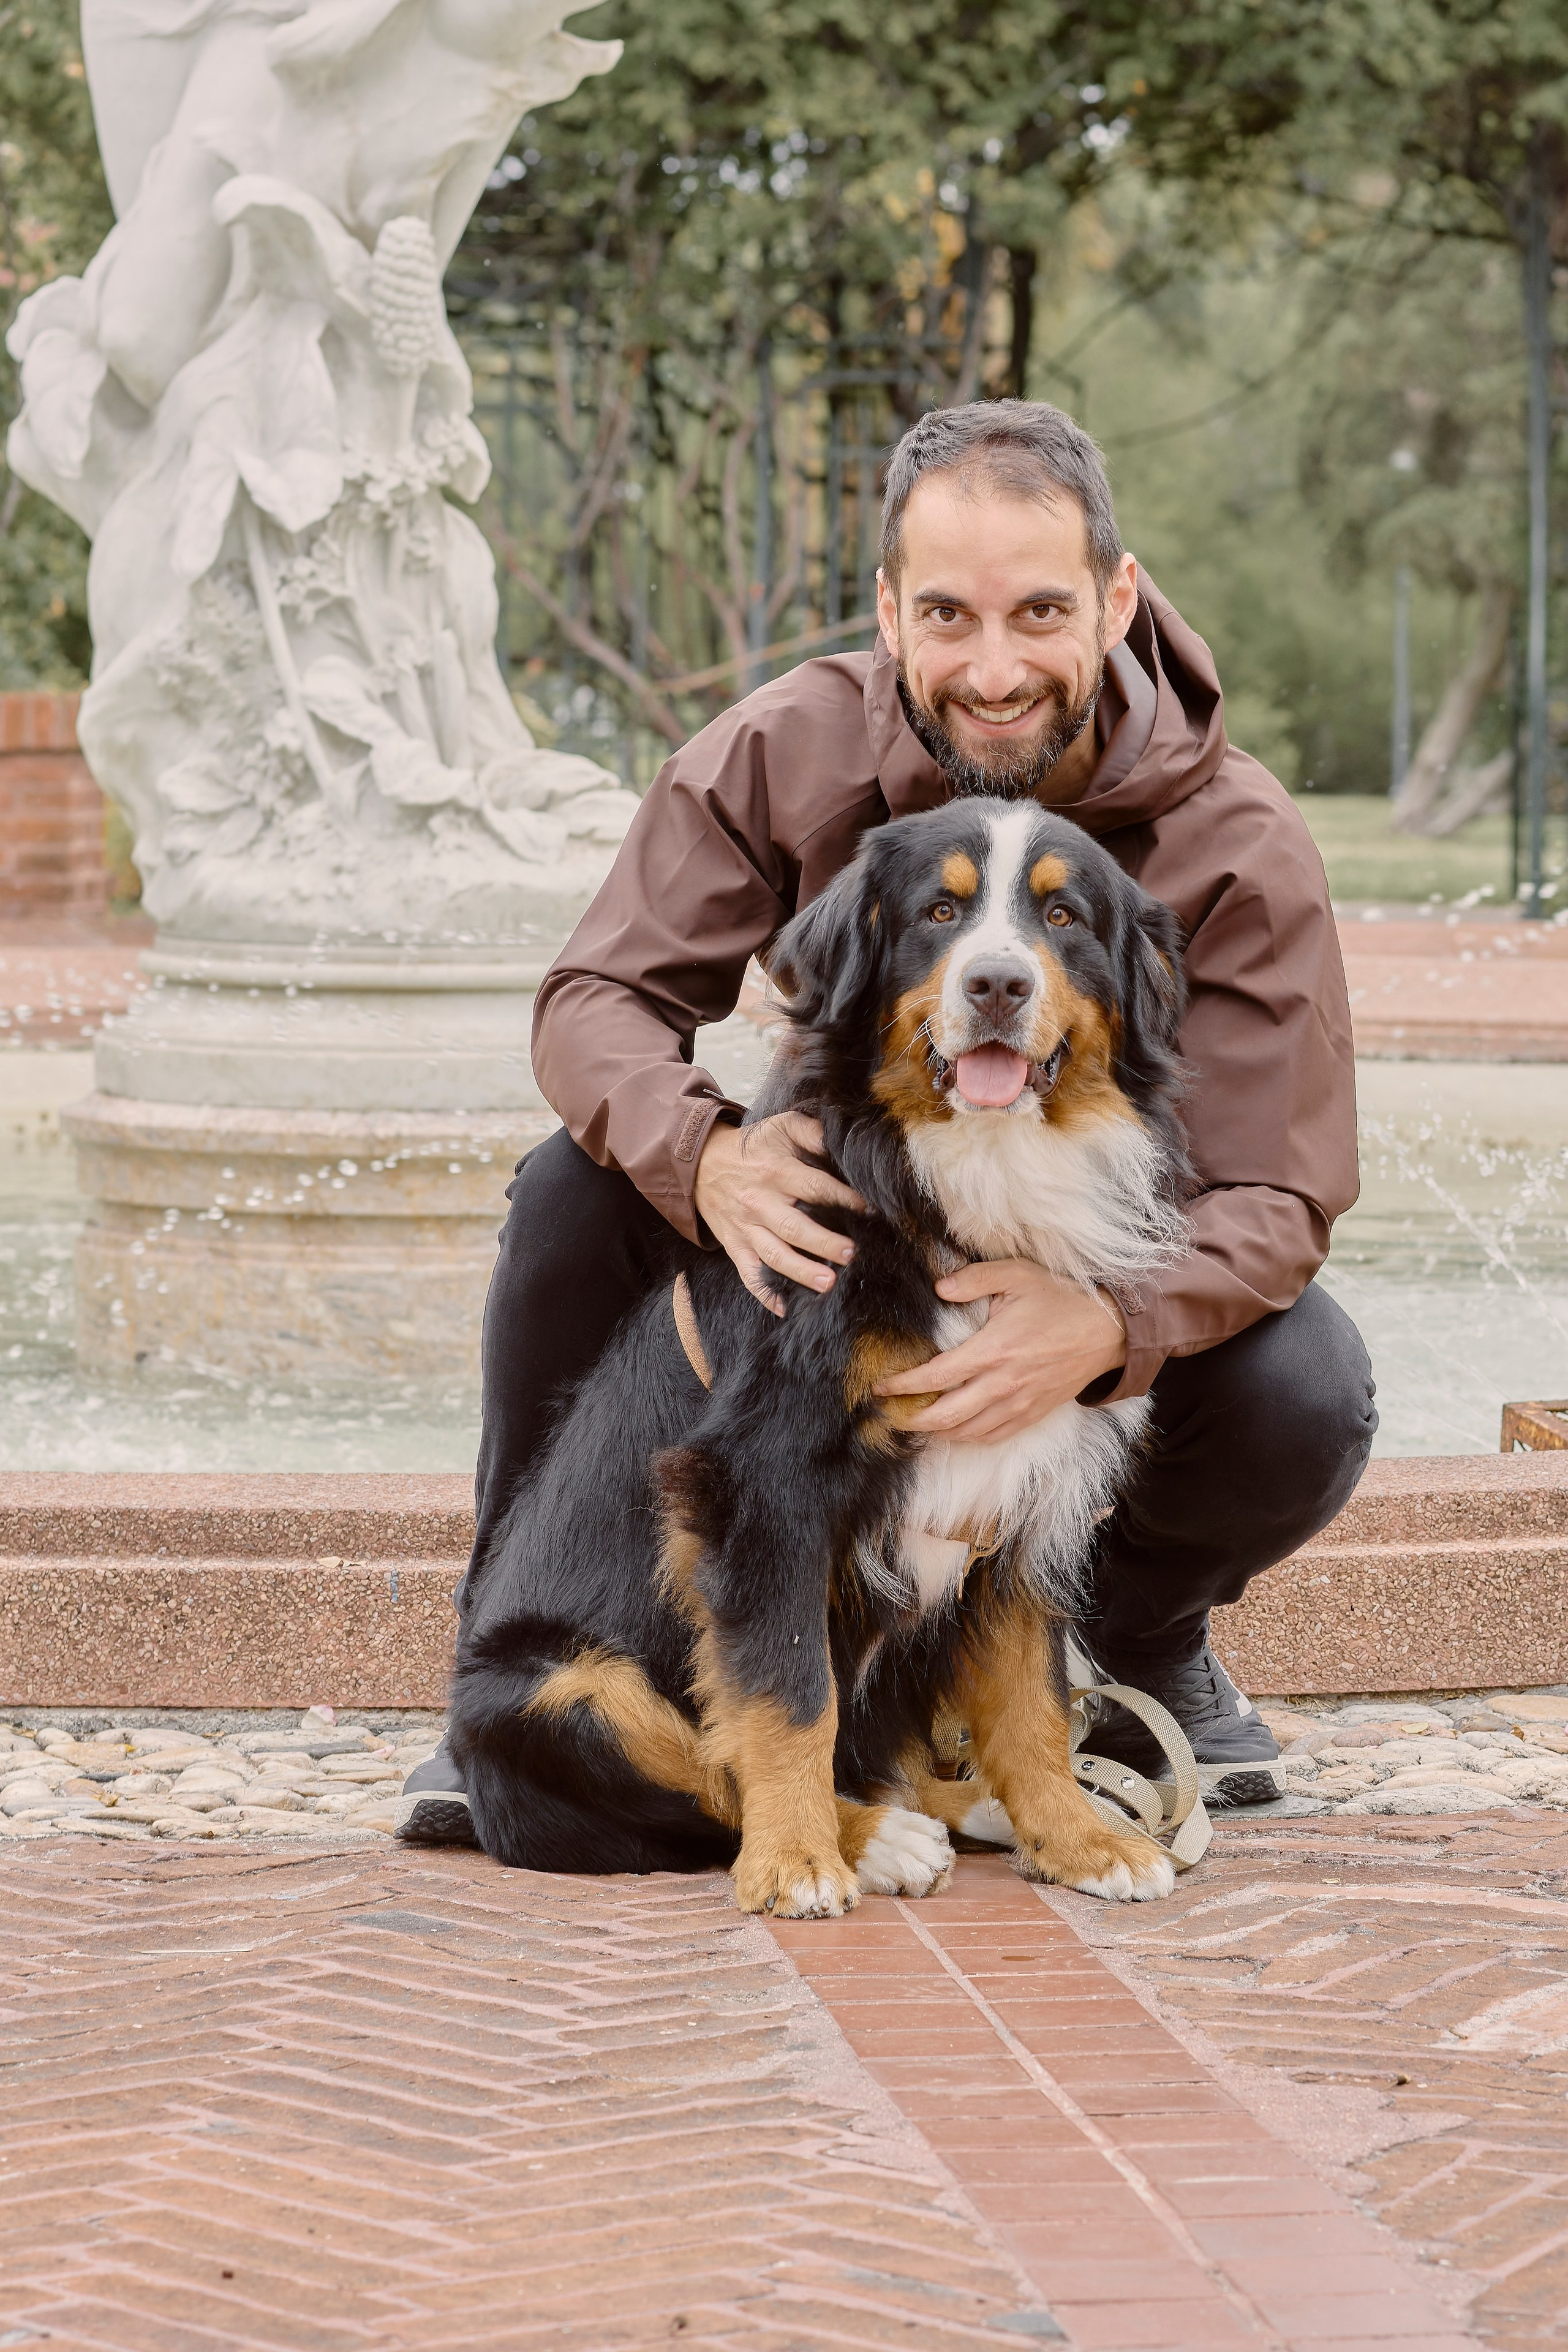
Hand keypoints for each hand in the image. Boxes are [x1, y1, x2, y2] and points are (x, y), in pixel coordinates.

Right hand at [695, 1111, 865, 1314]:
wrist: (702, 1163)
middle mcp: (761, 1202)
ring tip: (828, 1284)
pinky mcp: (735, 1246)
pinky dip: (764, 1294)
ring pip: (774, 1254)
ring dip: (801, 1271)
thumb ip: (811, 1132)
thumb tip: (840, 1143)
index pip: (814, 1187)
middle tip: (851, 1253)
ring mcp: (747, 1228)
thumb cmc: (752, 1148)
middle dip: (824, 1243)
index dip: (843, 1198)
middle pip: (795, 1226)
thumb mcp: (780, 1127)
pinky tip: (784, 1308)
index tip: (868, 1210)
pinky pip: (748, 1274)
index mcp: (776, 1172)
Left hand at [875, 1260, 1127, 1442]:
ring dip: (937, 1432)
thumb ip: (975, 1279)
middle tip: (890, 1414)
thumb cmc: (1061, 1299)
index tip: (881, 1387)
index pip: (937, 1376)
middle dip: (912, 1418)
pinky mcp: (1033, 1413)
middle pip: (946, 1415)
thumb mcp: (1018, 1275)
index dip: (904, 1385)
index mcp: (994, 1349)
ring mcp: (1019, 1403)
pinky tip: (954, 1433)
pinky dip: (968, 1439)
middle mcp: (1003, 1383)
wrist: (1107, 1331)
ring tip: (915, 1425)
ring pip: (968, 1432)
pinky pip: (994, 1436)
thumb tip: (940, 1287)